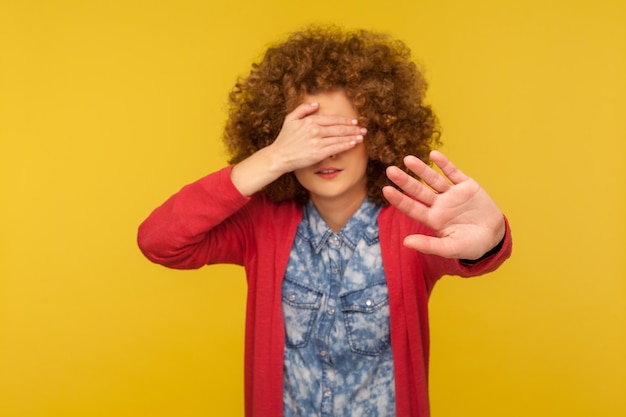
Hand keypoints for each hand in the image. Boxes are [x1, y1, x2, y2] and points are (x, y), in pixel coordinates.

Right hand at [230, 101, 365, 195]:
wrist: (279, 156)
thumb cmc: (284, 139)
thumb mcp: (290, 119)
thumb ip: (303, 109)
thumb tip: (317, 104)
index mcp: (310, 121)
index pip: (332, 119)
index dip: (345, 120)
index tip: (354, 121)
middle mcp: (315, 130)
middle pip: (339, 128)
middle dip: (353, 128)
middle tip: (363, 129)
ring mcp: (317, 141)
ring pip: (339, 137)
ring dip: (352, 136)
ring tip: (361, 136)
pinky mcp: (319, 153)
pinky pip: (336, 147)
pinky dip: (346, 145)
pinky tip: (353, 143)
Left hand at [382, 151, 504, 259]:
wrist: (495, 236)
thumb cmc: (470, 245)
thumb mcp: (450, 248)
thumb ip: (429, 246)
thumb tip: (405, 243)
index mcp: (433, 219)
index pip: (412, 208)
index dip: (399, 199)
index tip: (386, 189)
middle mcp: (439, 204)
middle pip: (418, 191)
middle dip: (405, 181)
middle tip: (390, 170)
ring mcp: (452, 194)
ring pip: (433, 179)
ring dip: (422, 169)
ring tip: (408, 159)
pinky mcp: (467, 186)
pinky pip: (454, 173)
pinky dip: (444, 164)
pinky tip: (434, 155)